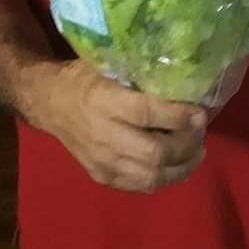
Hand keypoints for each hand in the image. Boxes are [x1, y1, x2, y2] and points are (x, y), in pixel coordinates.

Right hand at [27, 59, 206, 193]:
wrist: (49, 103)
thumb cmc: (83, 77)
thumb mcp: (107, 62)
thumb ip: (139, 72)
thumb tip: (183, 76)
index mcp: (103, 101)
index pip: (146, 114)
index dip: (178, 116)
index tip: (200, 113)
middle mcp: (102, 135)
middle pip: (154, 153)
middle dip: (186, 145)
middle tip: (200, 132)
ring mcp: (101, 161)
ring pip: (150, 176)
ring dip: (182, 167)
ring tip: (197, 152)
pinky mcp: (101, 176)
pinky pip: (140, 185)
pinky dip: (165, 178)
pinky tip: (178, 165)